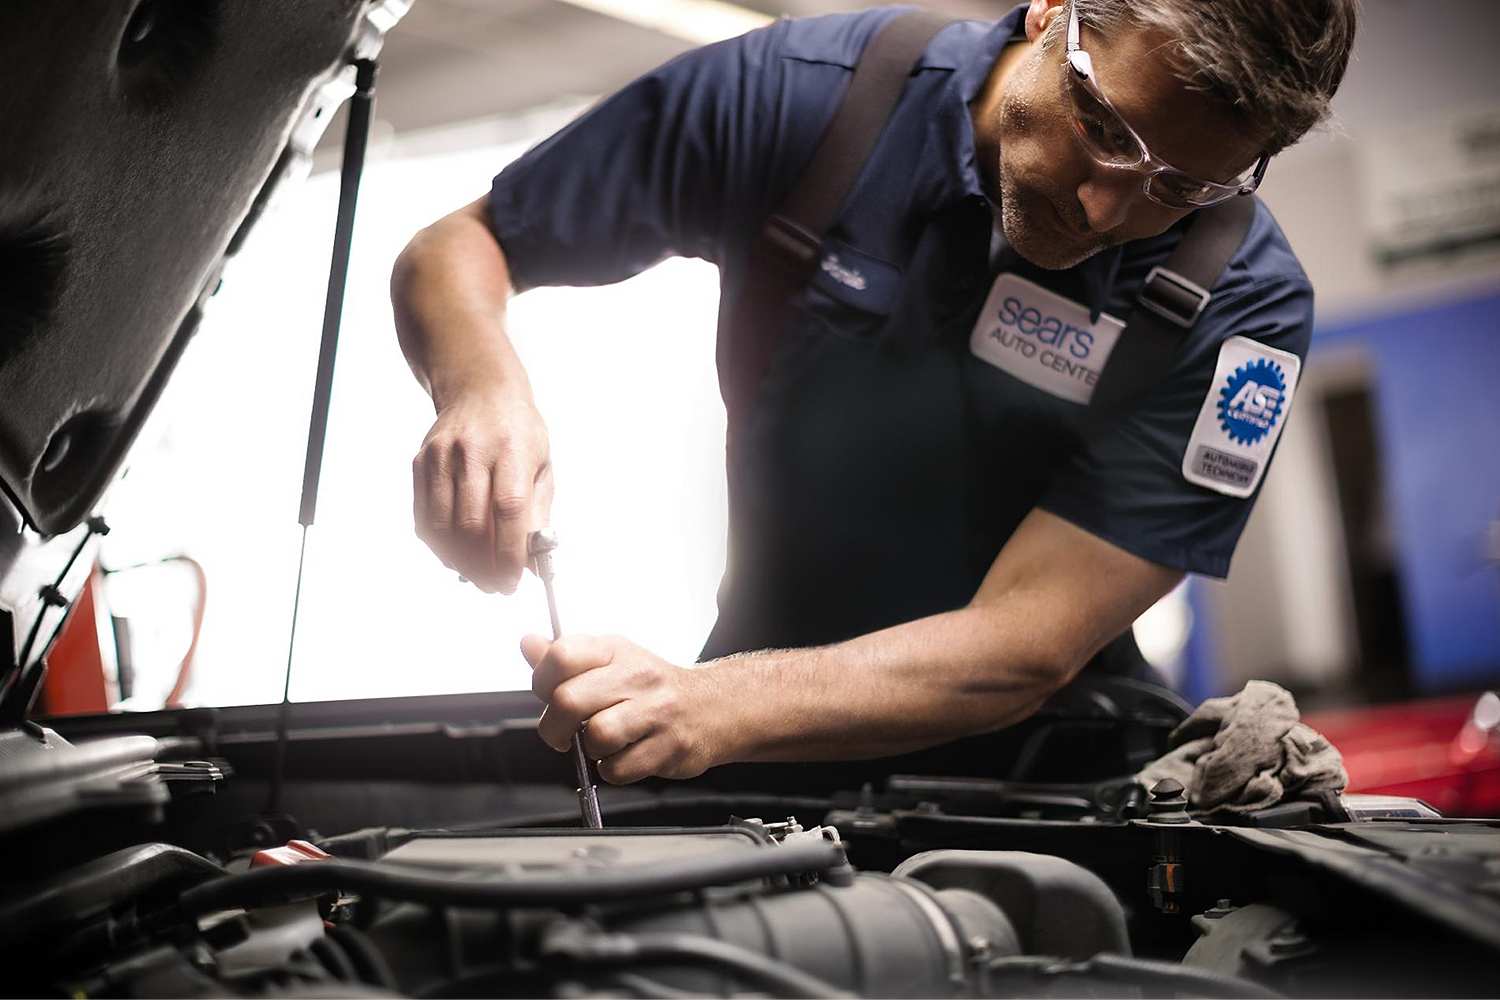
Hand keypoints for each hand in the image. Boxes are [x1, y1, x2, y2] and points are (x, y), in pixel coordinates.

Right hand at [411, 390, 552, 592]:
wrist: (479, 390)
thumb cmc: (518, 432)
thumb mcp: (542, 465)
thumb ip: (538, 513)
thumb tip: (530, 562)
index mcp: (511, 450)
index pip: (508, 510)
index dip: (508, 552)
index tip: (513, 581)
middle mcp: (472, 452)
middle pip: (471, 524)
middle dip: (483, 566)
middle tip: (495, 586)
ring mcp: (441, 456)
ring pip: (441, 526)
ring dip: (459, 562)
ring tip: (477, 576)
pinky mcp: (420, 462)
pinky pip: (424, 517)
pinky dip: (438, 545)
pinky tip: (455, 555)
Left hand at [522, 634, 725, 783]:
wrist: (715, 707)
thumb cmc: (652, 687)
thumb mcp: (610, 660)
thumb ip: (565, 657)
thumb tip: (528, 643)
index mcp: (615, 650)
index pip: (561, 655)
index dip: (542, 681)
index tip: (549, 695)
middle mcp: (637, 675)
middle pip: (568, 700)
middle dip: (554, 727)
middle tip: (563, 733)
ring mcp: (657, 711)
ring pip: (597, 736)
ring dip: (590, 748)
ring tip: (603, 742)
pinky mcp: (669, 746)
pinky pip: (618, 769)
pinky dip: (613, 770)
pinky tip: (625, 755)